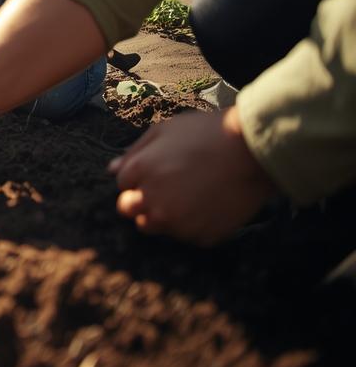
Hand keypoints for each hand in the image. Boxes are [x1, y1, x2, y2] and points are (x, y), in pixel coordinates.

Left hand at [108, 107, 277, 245]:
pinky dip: (195, 224)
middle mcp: (152, 202)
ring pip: (157, 226)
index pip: (123, 184)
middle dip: (142, 200)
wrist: (254, 153)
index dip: (140, 176)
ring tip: (191, 194)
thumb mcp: (165, 130)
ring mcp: (177, 222)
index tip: (160, 168)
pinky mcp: (201, 236)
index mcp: (138, 173)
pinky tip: (210, 203)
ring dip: (166, 215)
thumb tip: (111, 170)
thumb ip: (135, 152)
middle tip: (168, 187)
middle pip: (131, 211)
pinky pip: (188, 235)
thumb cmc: (208, 133)